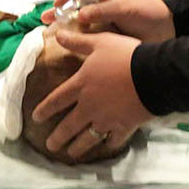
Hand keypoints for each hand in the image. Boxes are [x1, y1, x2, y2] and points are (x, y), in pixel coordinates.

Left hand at [32, 30, 152, 160]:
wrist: (152, 74)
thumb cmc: (124, 54)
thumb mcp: (99, 42)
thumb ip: (77, 41)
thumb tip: (57, 34)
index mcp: (81, 85)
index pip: (57, 99)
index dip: (45, 109)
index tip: (36, 118)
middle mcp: (89, 106)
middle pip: (69, 125)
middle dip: (58, 137)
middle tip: (50, 146)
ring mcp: (106, 119)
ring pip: (87, 138)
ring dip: (77, 147)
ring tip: (71, 154)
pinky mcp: (123, 127)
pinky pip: (113, 140)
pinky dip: (108, 144)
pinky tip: (105, 146)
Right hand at [42, 0, 175, 42]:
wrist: (171, 29)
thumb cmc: (148, 11)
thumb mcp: (126, 7)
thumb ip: (104, 9)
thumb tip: (80, 14)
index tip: (56, 4)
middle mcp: (100, 11)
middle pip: (74, 10)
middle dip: (58, 14)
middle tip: (44, 23)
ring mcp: (104, 27)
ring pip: (80, 28)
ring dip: (66, 31)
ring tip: (53, 38)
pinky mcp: (109, 43)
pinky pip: (90, 43)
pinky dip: (79, 46)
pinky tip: (71, 53)